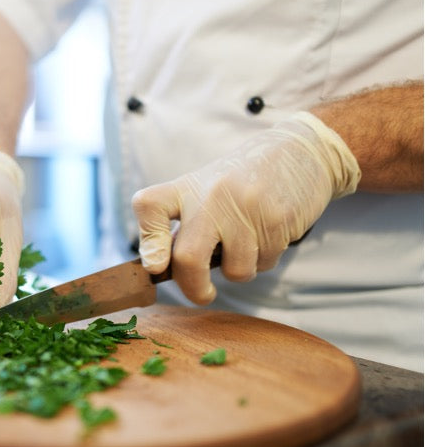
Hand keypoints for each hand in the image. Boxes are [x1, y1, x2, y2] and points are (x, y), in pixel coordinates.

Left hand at [132, 111, 360, 303]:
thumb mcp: (205, 190)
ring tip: (246, 242)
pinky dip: (264, 259)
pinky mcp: (277, 220)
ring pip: (234, 270)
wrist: (299, 152)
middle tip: (202, 293)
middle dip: (193, 288)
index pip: (149, 206)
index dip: (147, 240)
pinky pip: (263, 263)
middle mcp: (211, 195)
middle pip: (187, 257)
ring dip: (239, 270)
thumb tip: (163, 268)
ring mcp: (245, 208)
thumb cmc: (241, 181)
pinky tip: (268, 233)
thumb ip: (184, 225)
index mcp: (187, 187)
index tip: (155, 266)